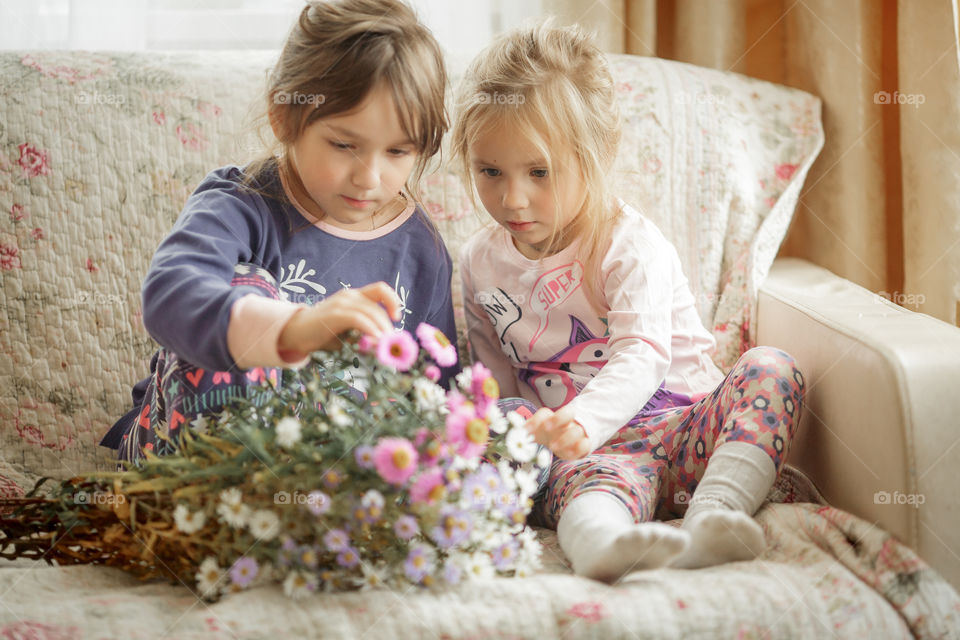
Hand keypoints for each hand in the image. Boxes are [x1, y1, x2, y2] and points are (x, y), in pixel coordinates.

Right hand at [278, 282, 400, 353]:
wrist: (295, 332)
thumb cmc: (323, 334)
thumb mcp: (347, 332)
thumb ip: (364, 335)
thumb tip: (384, 346)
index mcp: (354, 296)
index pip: (380, 289)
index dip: (393, 300)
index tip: (396, 318)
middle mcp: (349, 296)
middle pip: (378, 308)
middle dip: (388, 327)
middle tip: (391, 345)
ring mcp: (341, 303)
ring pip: (372, 313)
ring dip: (383, 330)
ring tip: (386, 346)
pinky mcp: (334, 314)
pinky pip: (359, 319)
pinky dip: (371, 330)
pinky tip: (376, 341)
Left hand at [524, 406, 591, 459]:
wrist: (576, 437)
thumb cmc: (553, 434)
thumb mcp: (540, 432)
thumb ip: (529, 431)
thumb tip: (514, 433)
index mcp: (554, 417)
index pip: (546, 413)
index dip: (536, 420)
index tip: (525, 431)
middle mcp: (568, 421)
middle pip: (567, 413)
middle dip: (557, 419)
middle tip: (546, 428)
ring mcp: (578, 431)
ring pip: (576, 430)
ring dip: (565, 438)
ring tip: (553, 447)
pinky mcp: (585, 444)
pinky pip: (585, 445)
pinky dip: (577, 449)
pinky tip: (568, 454)